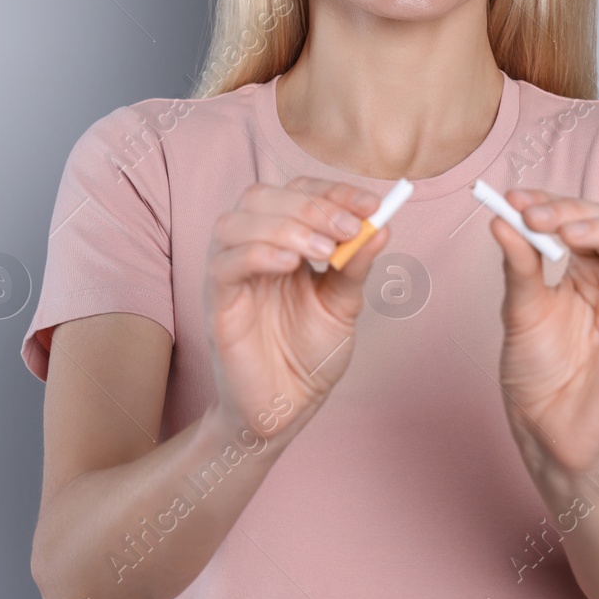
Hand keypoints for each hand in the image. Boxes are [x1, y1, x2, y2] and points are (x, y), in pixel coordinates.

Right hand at [204, 176, 389, 440]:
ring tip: (323, 251)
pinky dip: (257, 254)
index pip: (296, 192)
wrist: (287, 407)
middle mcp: (250, 249)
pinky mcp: (217, 304)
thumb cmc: (308, 355)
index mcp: (280, 241)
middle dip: (311, 205)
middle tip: (348, 227)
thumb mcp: (342, 304)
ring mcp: (229, 274)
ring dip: (284, 225)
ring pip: (235, 223)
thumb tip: (381, 226)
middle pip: (261, 197)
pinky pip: (225, 265)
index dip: (332, 191)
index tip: (372, 204)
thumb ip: (355, 266)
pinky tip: (289, 264)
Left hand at [488, 189, 598, 477]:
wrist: (545, 428)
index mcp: (583, 270)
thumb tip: (501, 220)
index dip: (550, 202)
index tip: (514, 197)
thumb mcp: (520, 310)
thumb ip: (519, 266)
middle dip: (573, 212)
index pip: (577, 219)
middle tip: (536, 215)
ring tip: (569, 232)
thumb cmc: (535, 372)